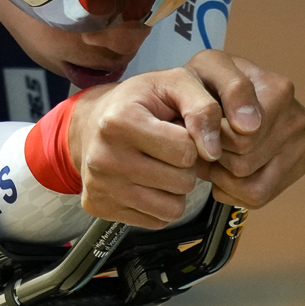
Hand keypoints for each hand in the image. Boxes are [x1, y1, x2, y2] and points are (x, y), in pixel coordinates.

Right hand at [67, 51, 304, 227]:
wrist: (91, 124)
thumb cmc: (140, 101)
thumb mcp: (174, 84)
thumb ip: (203, 106)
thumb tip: (213, 151)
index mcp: (120, 121)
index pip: (186, 151)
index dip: (194, 142)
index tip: (180, 131)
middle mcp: (103, 157)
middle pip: (181, 182)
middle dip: (185, 167)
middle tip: (169, 149)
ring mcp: (99, 186)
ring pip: (172, 208)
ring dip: (176, 189)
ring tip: (160, 165)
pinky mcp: (99, 208)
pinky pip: (155, 221)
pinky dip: (159, 204)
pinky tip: (147, 182)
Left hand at [183, 51, 304, 211]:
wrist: (215, 93)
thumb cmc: (204, 86)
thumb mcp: (198, 79)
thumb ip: (222, 96)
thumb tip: (248, 128)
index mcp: (279, 91)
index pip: (241, 139)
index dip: (211, 140)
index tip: (202, 126)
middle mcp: (297, 117)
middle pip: (244, 164)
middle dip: (217, 158)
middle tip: (206, 142)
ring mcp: (301, 144)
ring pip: (251, 186)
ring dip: (222, 177)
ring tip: (213, 156)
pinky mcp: (298, 167)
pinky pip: (259, 197)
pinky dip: (233, 191)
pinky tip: (224, 171)